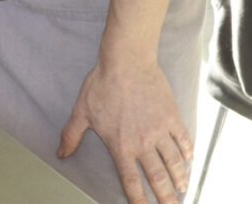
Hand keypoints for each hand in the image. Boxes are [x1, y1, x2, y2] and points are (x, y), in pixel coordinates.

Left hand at [58, 57, 192, 203]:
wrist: (126, 61)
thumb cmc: (102, 84)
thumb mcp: (82, 111)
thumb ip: (72, 135)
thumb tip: (61, 153)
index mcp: (121, 145)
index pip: (131, 182)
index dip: (139, 201)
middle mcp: (142, 143)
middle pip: (157, 178)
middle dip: (165, 198)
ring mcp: (159, 130)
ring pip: (173, 162)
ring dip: (179, 178)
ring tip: (182, 189)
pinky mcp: (171, 116)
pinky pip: (183, 139)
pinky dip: (188, 151)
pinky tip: (190, 160)